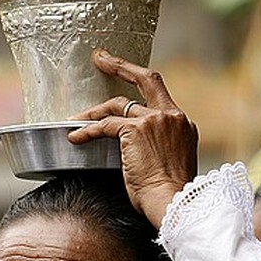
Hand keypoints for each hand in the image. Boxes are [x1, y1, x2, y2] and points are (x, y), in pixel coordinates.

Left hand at [68, 50, 198, 228]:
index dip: (142, 85)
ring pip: (118, 106)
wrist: (174, 203)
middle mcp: (172, 116)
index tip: (129, 75)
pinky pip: (104, 125)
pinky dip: (87, 131)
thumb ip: (161, 149)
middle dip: (121, 65)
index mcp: (184, 124)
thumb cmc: (170, 195)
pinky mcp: (135, 130)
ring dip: (94, 113)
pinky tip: (75, 137)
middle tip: (101, 58)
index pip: (160, 97)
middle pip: (146, 79)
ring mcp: (154, 120)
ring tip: (77, 119)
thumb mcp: (172, 165)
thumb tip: (142, 154)